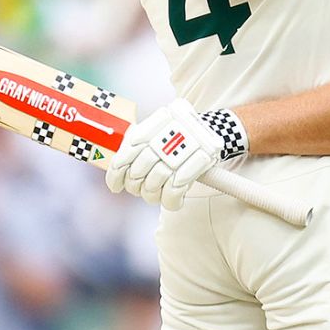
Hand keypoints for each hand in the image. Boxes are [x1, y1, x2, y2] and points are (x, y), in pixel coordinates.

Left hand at [105, 100, 247, 210]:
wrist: (213, 130)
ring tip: (157, 192)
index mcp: (151, 127)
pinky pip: (172, 194)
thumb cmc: (178, 135)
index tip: (116, 187)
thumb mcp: (157, 129)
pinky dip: (170, 201)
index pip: (124, 156)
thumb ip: (137, 144)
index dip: (116, 176)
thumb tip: (116, 167)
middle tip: (141, 188)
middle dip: (136, 187)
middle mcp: (163, 137)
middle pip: (137, 175)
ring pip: (153, 186)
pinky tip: (173, 200)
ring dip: (152, 195)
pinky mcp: (197, 164)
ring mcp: (180, 151)